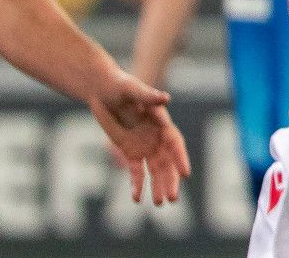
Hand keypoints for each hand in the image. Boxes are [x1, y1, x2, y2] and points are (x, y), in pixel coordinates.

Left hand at [90, 71, 191, 204]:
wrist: (103, 89)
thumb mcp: (132, 88)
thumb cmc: (120, 85)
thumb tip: (165, 98)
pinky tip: (137, 199)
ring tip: (160, 203)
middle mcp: (156, 137)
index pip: (175, 144)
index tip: (186, 174)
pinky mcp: (129, 152)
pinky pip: (135, 172)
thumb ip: (149, 96)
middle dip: (170, 180)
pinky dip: (137, 185)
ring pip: (154, 171)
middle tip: (173, 198)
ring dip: (158, 187)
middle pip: (167, 163)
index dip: (181, 158)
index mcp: (162, 122)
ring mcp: (144, 146)